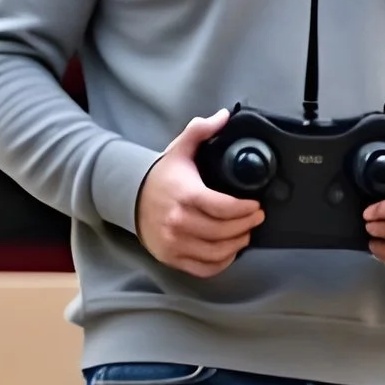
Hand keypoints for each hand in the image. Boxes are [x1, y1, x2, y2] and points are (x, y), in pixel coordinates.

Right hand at [134, 110, 263, 276]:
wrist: (129, 196)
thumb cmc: (160, 176)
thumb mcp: (180, 149)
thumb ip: (201, 131)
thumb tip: (223, 116)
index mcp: (185, 195)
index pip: (224, 208)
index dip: (245, 209)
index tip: (256, 206)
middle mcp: (179, 222)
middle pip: (224, 232)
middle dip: (246, 225)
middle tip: (256, 218)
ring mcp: (174, 243)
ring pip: (217, 252)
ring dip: (237, 244)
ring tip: (245, 233)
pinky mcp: (172, 257)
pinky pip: (204, 268)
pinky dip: (221, 263)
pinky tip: (229, 251)